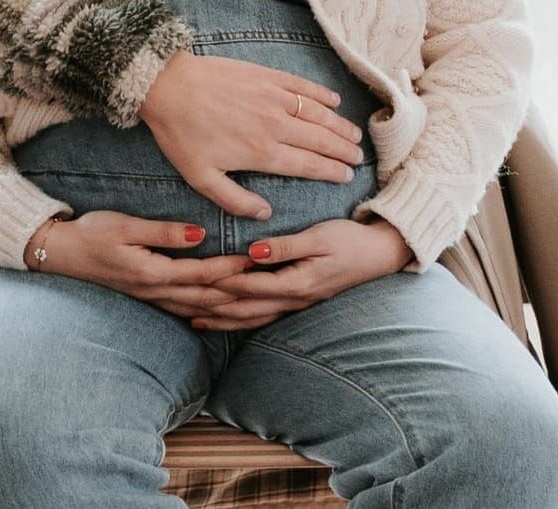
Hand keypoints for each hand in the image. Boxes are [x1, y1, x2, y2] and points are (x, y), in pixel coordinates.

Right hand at [33, 211, 254, 318]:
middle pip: (205, 297)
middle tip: (265, 283)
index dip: (229, 268)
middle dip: (237, 291)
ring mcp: (151, 298)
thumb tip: (200, 234)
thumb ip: (164, 232)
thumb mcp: (125, 226)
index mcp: (152, 272)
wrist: (61, 254)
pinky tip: (220, 310)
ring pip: (197, 308)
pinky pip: (185, 309)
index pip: (200, 274)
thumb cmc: (92, 233)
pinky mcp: (147, 297)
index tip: (254, 258)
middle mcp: (155, 291)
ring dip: (226, 304)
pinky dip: (207, 310)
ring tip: (252, 297)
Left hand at [138, 50, 367, 219]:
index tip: (346, 176)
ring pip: (317, 114)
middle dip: (343, 150)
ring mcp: (273, 97)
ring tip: (354, 135)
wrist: (166, 86)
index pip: (308, 165)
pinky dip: (321, 95)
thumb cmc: (180, 134)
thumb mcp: (201, 178)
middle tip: (357, 158)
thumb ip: (235, 200)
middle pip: (320, 140)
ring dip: (339, 125)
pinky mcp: (265, 75)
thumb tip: (265, 214)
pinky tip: (333, 102)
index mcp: (262, 153)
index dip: (331, 171)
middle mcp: (275, 125)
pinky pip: (302, 86)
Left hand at [186, 218, 414, 331]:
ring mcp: (294, 304)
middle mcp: (292, 300)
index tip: (189, 278)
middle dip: (210, 308)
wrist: (379, 254)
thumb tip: (254, 253)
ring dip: (220, 319)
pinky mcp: (295, 301)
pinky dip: (237, 319)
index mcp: (296, 283)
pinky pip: (260, 316)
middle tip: (178, 304)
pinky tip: (221, 319)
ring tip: (189, 318)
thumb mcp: (320, 237)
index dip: (218, 283)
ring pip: (250, 318)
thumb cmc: (350, 240)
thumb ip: (286, 246)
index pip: (248, 286)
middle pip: (243, 309)